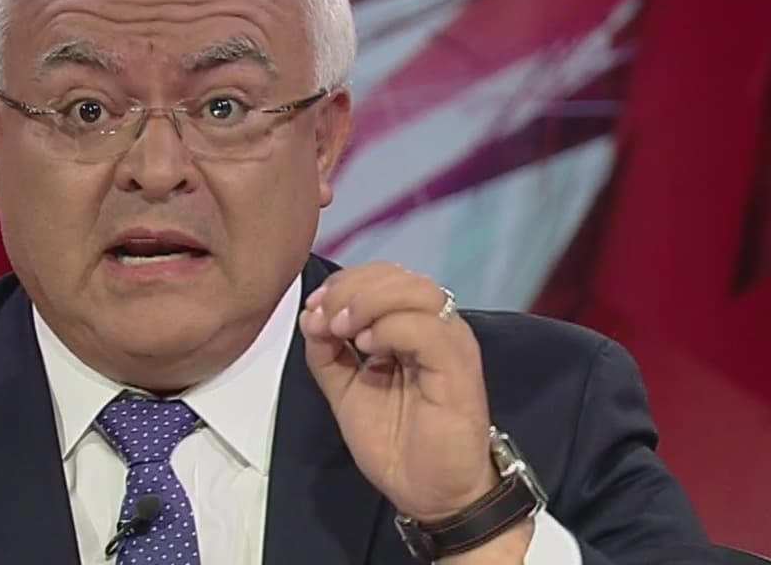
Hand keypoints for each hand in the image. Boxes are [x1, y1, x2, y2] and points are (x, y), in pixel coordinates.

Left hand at [298, 263, 496, 522]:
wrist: (431, 494)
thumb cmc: (396, 443)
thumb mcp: (346, 392)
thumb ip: (327, 354)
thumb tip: (310, 316)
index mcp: (412, 328)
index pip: (382, 278)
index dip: (343, 285)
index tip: (313, 310)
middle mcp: (437, 328)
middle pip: (397, 276)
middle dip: (349, 289)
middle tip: (323, 319)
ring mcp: (451, 345)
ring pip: (416, 291)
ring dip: (368, 301)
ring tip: (341, 330)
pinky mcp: (459, 369)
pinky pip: (428, 328)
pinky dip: (391, 327)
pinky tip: (367, 346)